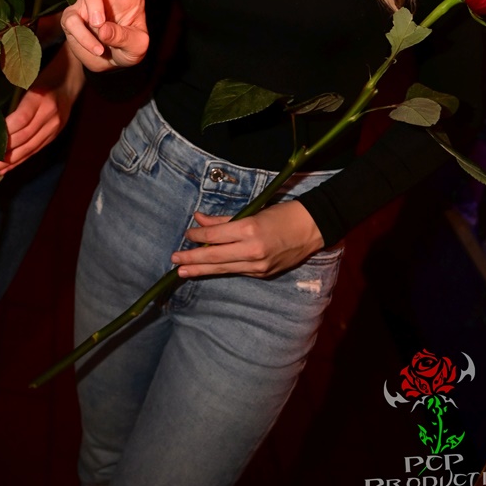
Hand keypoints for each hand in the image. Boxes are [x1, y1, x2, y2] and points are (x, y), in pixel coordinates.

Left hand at [0, 45, 83, 175]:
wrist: (70, 78)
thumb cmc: (43, 76)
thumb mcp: (28, 81)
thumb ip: (15, 102)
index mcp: (40, 97)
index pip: (21, 120)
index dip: (3, 135)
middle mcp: (50, 113)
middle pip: (25, 137)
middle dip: (4, 152)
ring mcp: (55, 125)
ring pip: (31, 147)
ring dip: (12, 161)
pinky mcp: (56, 132)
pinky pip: (37, 149)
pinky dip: (22, 159)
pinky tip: (9, 167)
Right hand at [62, 0, 148, 71]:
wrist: (107, 64)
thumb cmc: (127, 49)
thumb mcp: (136, 49)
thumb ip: (123, 37)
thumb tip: (101, 27)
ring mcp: (89, 1)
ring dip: (95, 4)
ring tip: (100, 27)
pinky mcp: (73, 17)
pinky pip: (74, 21)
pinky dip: (85, 38)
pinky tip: (97, 48)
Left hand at [172, 200, 324, 277]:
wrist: (311, 229)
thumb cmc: (282, 214)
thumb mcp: (253, 211)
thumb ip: (223, 220)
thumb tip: (199, 219)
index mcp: (249, 230)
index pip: (215, 236)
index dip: (197, 236)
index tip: (186, 235)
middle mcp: (252, 250)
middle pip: (214, 256)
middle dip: (192, 259)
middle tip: (174, 261)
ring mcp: (258, 265)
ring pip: (223, 268)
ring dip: (201, 269)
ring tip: (183, 272)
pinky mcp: (263, 274)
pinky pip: (237, 271)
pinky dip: (221, 269)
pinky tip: (208, 269)